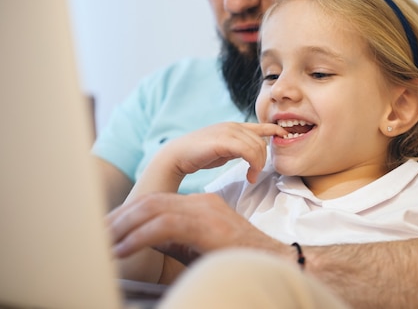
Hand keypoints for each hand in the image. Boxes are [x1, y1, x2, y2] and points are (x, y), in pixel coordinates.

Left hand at [107, 192, 284, 264]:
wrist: (273, 262)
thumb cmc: (237, 260)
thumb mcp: (200, 246)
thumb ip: (175, 238)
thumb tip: (144, 238)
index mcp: (200, 204)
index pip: (156, 201)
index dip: (128, 213)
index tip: (108, 229)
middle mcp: (201, 202)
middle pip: (150, 201)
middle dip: (119, 217)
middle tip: (97, 234)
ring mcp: (205, 211)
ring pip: (153, 208)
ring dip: (123, 225)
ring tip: (105, 241)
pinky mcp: (206, 225)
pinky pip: (163, 225)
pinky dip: (138, 236)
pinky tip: (124, 249)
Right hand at [162, 122, 286, 182]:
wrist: (177, 156)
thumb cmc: (200, 155)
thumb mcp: (224, 149)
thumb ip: (238, 148)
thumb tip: (251, 154)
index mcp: (234, 127)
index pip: (260, 126)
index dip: (275, 130)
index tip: (285, 136)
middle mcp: (233, 126)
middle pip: (262, 141)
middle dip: (264, 159)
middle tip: (256, 174)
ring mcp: (228, 132)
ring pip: (257, 147)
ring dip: (259, 165)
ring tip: (252, 177)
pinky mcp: (223, 141)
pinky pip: (249, 152)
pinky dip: (253, 165)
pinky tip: (249, 176)